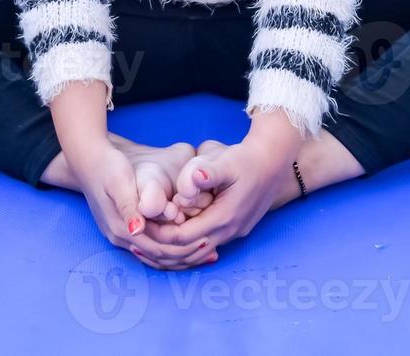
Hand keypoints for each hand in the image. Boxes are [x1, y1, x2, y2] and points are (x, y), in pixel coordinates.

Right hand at [64, 138, 213, 270]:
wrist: (88, 160)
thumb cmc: (107, 166)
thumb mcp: (119, 181)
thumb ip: (128, 205)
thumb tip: (136, 230)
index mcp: (122, 227)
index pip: (159, 248)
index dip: (184, 247)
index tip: (207, 240)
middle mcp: (121, 237)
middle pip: (159, 257)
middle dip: (187, 255)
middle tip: (213, 250)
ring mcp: (122, 235)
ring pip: (156, 256)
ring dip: (181, 256)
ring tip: (206, 251)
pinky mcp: (125, 228)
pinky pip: (151, 247)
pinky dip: (170, 249)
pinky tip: (186, 242)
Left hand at [148, 137, 289, 263]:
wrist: (274, 160)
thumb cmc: (247, 159)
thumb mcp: (227, 161)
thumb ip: (207, 172)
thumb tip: (191, 179)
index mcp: (224, 218)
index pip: (183, 238)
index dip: (159, 234)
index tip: (139, 224)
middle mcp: (229, 231)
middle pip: (188, 251)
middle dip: (161, 248)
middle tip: (135, 240)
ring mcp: (234, 232)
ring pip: (197, 251)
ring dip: (173, 249)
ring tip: (147, 242)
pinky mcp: (235, 227)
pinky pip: (205, 244)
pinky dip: (186, 244)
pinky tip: (173, 234)